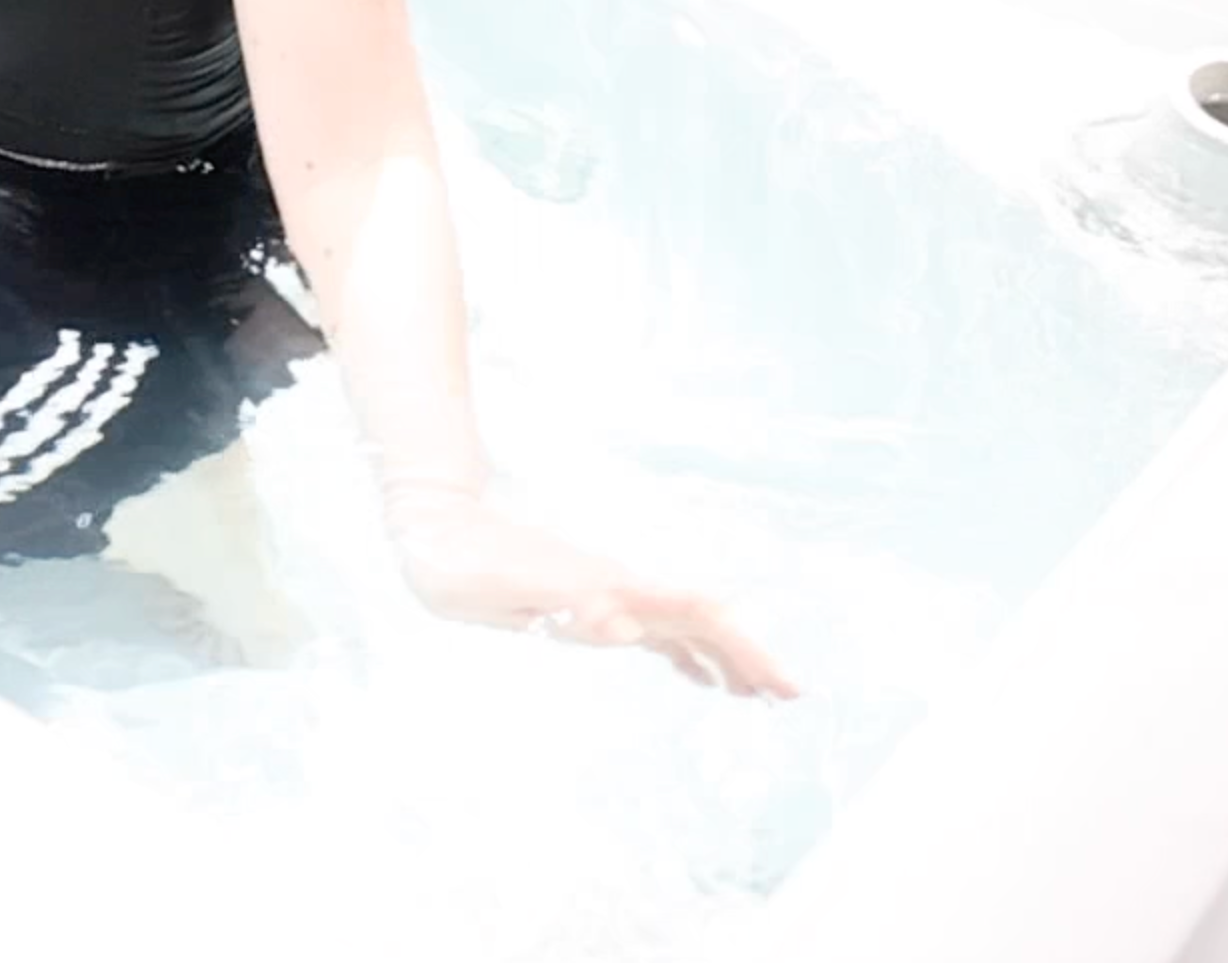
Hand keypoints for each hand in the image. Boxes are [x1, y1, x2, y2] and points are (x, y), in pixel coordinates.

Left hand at [381, 483, 800, 698]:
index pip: (694, 615)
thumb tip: (628, 624)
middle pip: (702, 622)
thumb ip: (566, 607)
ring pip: (684, 628)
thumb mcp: (503, 592)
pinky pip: (653, 631)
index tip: (777, 680)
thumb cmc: (462, 564)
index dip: (739, 646)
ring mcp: (608, 594)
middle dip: (748, 658)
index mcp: (608, 588)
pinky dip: (686, 656)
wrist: (437, 529)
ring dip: (724, 659)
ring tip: (759, 695)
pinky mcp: (591, 602)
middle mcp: (618, 589)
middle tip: (791, 698)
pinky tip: (700, 678)